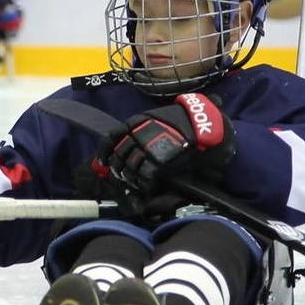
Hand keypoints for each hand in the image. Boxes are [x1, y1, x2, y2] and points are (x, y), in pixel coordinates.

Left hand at [98, 93, 234, 192]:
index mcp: (135, 122)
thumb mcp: (156, 117)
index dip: (104, 151)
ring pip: (130, 168)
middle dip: (118, 168)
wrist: (202, 121)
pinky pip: (146, 176)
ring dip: (130, 178)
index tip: (102, 161)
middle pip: (119, 156)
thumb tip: (124, 143)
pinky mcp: (159, 161)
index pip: (111, 137)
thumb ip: (140, 129)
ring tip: (135, 182)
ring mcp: (147, 148)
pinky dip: (145, 184)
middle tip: (121, 176)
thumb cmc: (182, 119)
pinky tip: (148, 186)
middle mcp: (137, 134)